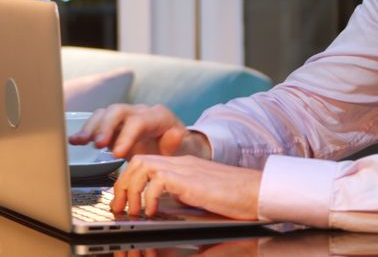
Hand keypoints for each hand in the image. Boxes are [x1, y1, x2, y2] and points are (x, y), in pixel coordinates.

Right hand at [68, 104, 210, 159]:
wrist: (176, 147)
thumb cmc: (179, 150)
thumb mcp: (184, 149)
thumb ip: (177, 143)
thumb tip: (175, 134)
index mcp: (159, 117)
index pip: (139, 121)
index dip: (126, 135)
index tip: (116, 154)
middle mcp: (140, 112)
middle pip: (119, 111)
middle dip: (106, 127)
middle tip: (97, 144)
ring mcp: (126, 117)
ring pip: (105, 114)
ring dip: (91, 127)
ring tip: (80, 142)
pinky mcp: (115, 125)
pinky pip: (99, 122)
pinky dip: (86, 130)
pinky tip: (75, 140)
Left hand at [111, 155, 262, 219]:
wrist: (258, 192)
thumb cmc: (236, 199)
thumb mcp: (201, 199)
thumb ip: (182, 201)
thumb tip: (164, 215)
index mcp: (182, 167)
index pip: (145, 164)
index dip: (128, 181)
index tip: (123, 201)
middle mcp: (180, 163)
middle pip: (137, 161)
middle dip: (122, 185)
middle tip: (119, 207)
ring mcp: (184, 168)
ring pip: (141, 165)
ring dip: (130, 190)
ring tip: (132, 211)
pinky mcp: (189, 179)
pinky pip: (157, 180)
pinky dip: (149, 197)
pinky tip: (152, 212)